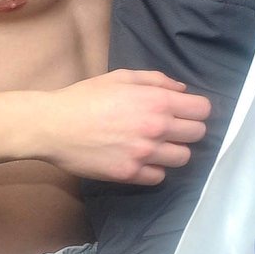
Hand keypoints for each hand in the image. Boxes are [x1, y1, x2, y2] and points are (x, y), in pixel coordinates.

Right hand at [35, 70, 209, 183]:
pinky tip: (142, 160)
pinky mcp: (129, 173)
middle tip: (172, 129)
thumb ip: (157, 81)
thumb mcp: (122, 77)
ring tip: (157, 146)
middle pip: (198, 134)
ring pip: (183, 158)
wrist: (52, 125)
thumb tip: (182, 90)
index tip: (186, 112)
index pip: (202, 110)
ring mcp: (144, 153)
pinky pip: (159, 176)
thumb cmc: (85, 97)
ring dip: (174, 151)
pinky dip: (155, 170)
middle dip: (188, 130)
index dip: (196, 110)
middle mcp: (156, 128)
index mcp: (157, 101)